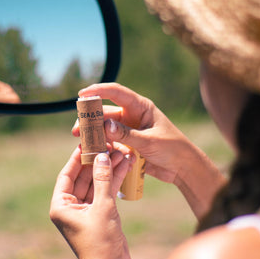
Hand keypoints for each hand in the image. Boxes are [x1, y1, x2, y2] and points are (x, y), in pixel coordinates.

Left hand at [50, 148, 130, 258]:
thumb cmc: (100, 243)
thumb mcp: (102, 207)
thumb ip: (102, 180)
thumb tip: (102, 156)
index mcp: (61, 206)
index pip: (67, 175)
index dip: (77, 158)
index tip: (87, 142)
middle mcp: (71, 207)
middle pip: (84, 177)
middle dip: (98, 161)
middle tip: (109, 145)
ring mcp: (87, 210)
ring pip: (97, 183)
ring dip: (108, 169)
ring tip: (122, 152)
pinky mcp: (100, 213)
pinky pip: (105, 191)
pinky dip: (114, 180)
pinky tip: (125, 166)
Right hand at [75, 83, 225, 218]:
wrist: (182, 168)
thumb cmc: (172, 148)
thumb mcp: (149, 141)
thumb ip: (127, 134)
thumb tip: (105, 125)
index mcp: (140, 107)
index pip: (116, 93)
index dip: (98, 90)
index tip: (82, 94)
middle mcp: (132, 115)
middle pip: (106, 112)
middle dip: (90, 119)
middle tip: (77, 129)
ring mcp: (128, 130)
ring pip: (105, 128)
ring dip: (94, 134)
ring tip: (82, 143)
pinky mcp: (126, 144)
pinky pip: (110, 142)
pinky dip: (101, 146)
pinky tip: (93, 152)